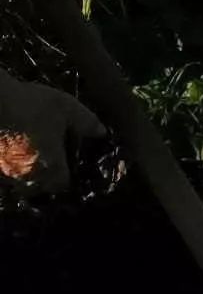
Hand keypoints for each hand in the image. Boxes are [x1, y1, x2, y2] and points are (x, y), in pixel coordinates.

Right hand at [0, 68, 105, 194]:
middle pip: (40, 187)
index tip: (70, 166)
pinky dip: (13, 163)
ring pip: (21, 180)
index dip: (67, 178)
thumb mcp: (67, 108)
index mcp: (50, 166)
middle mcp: (27, 175)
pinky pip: (7, 170)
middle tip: (53, 159)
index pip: (62, 185)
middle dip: (47, 178)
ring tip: (34, 152)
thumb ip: (87, 123)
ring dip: (29, 171)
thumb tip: (102, 133)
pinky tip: (17, 147)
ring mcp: (6, 171)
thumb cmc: (34, 106)